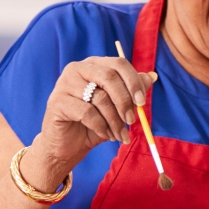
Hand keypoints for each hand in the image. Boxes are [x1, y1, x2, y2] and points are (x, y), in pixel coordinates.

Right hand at [33, 57, 156, 172]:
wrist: (68, 145)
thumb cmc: (95, 122)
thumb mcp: (118, 106)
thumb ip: (132, 90)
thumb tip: (152, 76)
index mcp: (94, 64)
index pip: (119, 64)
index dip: (134, 82)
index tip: (142, 102)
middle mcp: (77, 69)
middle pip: (109, 77)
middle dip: (125, 101)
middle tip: (132, 120)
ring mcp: (64, 84)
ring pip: (100, 98)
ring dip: (115, 120)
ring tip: (119, 134)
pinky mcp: (57, 102)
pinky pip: (87, 113)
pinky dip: (101, 126)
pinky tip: (105, 134)